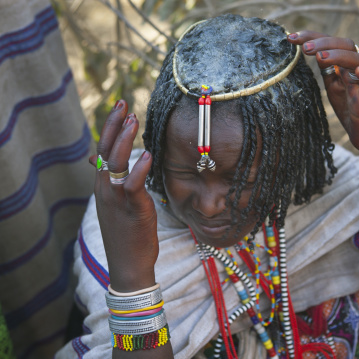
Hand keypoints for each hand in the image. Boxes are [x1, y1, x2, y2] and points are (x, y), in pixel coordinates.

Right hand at [89, 100, 157, 292]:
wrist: (128, 263)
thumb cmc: (126, 232)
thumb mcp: (115, 205)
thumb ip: (113, 182)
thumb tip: (106, 164)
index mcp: (103, 186)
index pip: (102, 150)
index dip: (110, 127)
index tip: (120, 108)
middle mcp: (105, 189)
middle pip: (105, 150)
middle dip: (114, 125)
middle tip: (124, 104)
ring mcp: (116, 198)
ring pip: (115, 162)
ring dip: (124, 139)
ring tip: (134, 120)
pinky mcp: (132, 209)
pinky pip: (131, 184)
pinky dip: (138, 168)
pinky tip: (147, 155)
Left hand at [288, 31, 358, 160]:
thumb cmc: (348, 105)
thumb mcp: (331, 86)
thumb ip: (326, 70)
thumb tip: (315, 52)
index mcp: (343, 63)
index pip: (329, 42)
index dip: (312, 36)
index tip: (291, 38)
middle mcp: (355, 68)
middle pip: (345, 45)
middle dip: (324, 43)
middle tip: (306, 49)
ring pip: (357, 60)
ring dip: (339, 56)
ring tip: (321, 57)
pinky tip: (358, 72)